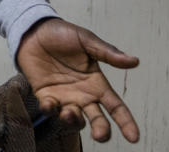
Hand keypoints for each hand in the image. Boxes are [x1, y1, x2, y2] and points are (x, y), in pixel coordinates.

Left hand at [17, 17, 139, 142]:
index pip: (115, 106)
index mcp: (96, 83)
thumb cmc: (63, 34)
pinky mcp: (45, 96)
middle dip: (101, 130)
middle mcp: (83, 94)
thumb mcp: (86, 40)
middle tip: (101, 135)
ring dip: (73, 121)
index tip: (134, 137)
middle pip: (97, 119)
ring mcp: (64, 97)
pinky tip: (49, 103)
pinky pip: (49, 110)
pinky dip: (50, 110)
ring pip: (73, 120)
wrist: (34, 31)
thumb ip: (107, 53)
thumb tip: (134, 61)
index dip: (126, 122)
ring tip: (70, 113)